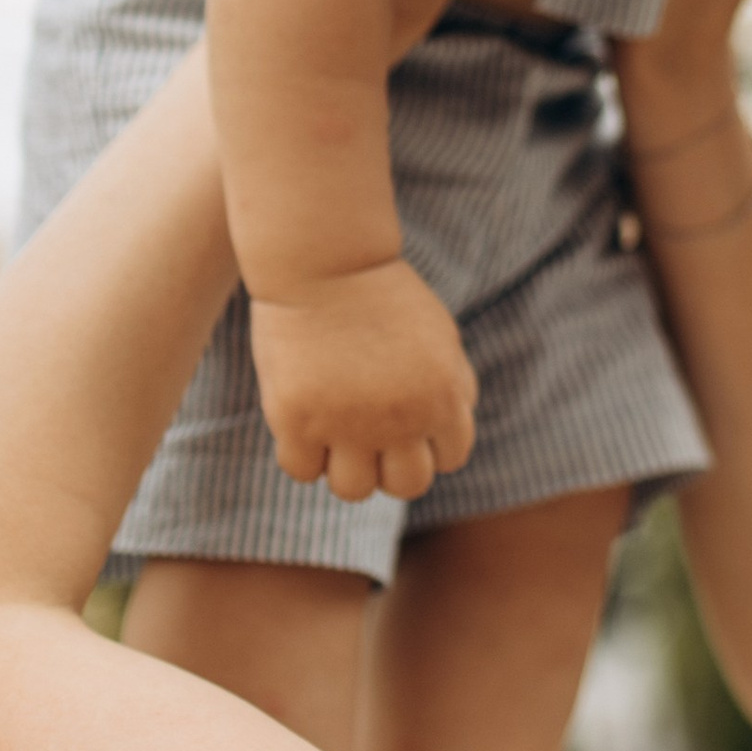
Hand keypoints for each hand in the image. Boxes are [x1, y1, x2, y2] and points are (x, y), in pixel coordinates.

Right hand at [249, 260, 477, 498]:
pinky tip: (303, 423)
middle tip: (370, 434)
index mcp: (443, 400)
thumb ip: (454, 388)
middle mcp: (400, 421)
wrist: (325, 260)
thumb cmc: (382, 294)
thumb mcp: (439, 337)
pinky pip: (302, 470)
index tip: (405, 419)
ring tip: (334, 433)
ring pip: (354, 489)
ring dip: (347, 467)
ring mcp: (346, 424)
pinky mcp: (297, 420)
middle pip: (407, 486)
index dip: (428, 443)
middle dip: (392, 465)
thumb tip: (449, 440)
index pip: (450, 459)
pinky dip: (303, 455)